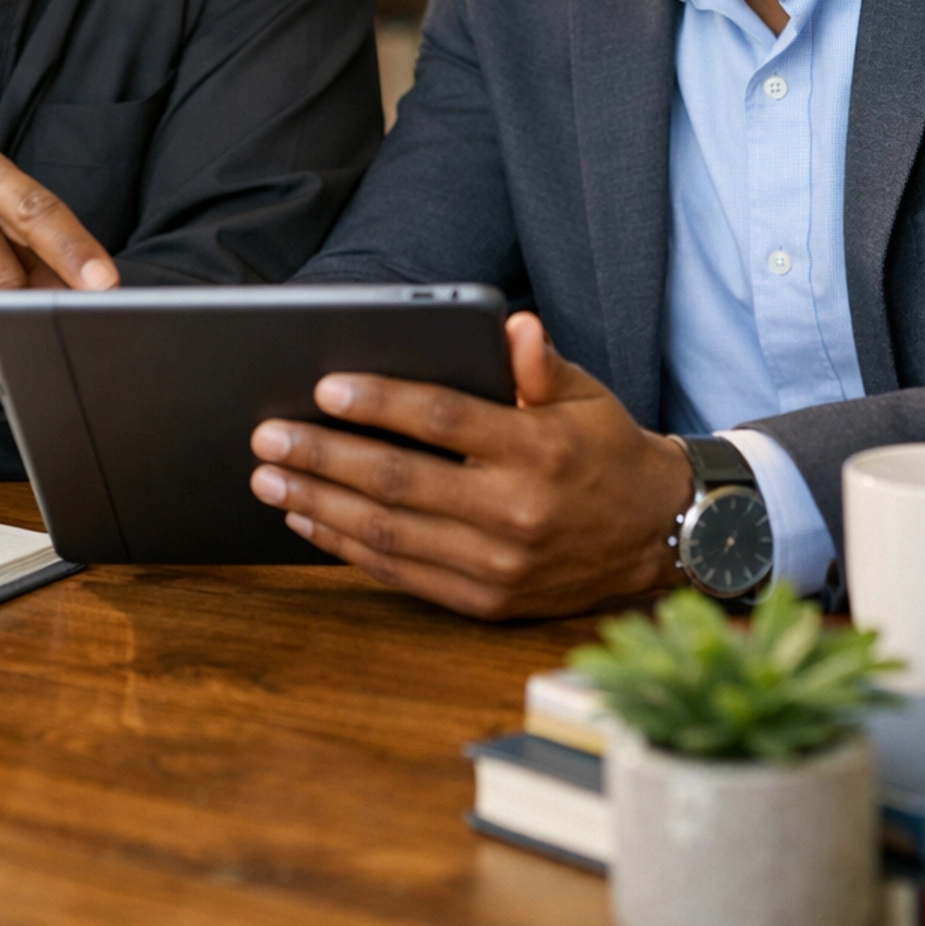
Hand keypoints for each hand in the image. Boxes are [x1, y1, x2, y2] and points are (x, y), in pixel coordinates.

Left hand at [248, 312, 692, 618]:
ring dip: (319, 505)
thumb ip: (541, 364)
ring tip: (269, 479)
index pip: (443, 420)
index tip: (325, 387)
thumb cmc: (607, 452)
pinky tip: (308, 520)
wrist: (657, 538)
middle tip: (267, 435)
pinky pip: (402, 573)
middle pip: (400, 480)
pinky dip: (347, 547)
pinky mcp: (486, 600)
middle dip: (323, 456)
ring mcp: (499, 564)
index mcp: (538, 450)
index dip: (380, 403)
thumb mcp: (587, 397)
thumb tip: (514, 325)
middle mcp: (516, 512)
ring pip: (389, 533)